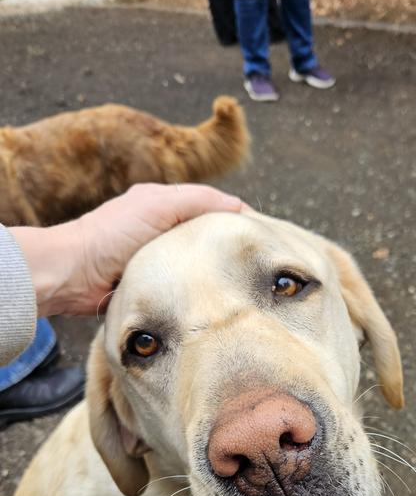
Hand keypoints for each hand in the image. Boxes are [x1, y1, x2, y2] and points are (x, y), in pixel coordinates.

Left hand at [11, 183, 244, 315]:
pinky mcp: (153, 283)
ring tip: (242, 279)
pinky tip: (213, 294)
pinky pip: (183, 283)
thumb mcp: (159, 205)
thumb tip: (239, 207)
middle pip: (207, 233)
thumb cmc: (112, 234)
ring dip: (215, 268)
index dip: (237, 216)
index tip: (262, 232)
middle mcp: (162, 229)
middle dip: (230, 243)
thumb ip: (199, 201)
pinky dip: (197, 286)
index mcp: (164, 204)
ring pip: (197, 260)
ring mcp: (157, 257)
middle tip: (259, 259)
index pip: (211, 205)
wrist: (74, 274)